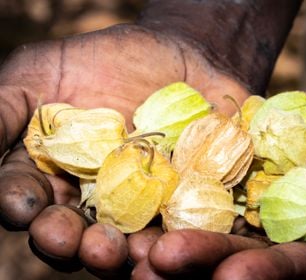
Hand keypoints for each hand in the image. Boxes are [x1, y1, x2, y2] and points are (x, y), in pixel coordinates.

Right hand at [0, 23, 249, 277]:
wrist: (176, 53)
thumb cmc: (104, 61)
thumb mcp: (41, 73)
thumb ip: (5, 110)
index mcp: (51, 172)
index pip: (26, 198)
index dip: (21, 205)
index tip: (25, 207)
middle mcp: (90, 196)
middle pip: (74, 231)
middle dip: (70, 241)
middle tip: (75, 242)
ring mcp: (136, 201)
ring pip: (122, 238)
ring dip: (120, 252)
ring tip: (124, 253)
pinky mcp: (176, 198)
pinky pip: (173, 223)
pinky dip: (171, 236)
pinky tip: (169, 240)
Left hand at [129, 83, 305, 279]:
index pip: (295, 269)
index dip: (264, 274)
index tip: (231, 278)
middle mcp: (283, 230)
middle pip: (240, 248)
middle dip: (202, 256)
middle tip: (158, 264)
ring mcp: (260, 196)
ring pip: (216, 214)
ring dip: (179, 224)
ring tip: (140, 237)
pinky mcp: (244, 163)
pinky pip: (214, 166)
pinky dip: (186, 173)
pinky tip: (152, 179)